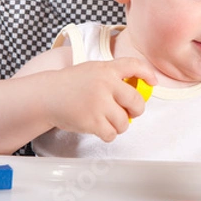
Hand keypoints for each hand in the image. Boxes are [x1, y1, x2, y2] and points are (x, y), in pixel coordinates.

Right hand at [41, 58, 156, 141]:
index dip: (148, 74)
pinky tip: (101, 128)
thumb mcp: (93, 70)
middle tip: (130, 112)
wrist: (46, 96)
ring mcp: (99, 104)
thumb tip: (140, 87)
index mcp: (106, 69)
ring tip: (109, 121)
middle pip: (136, 101)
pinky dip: (108, 134)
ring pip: (125, 121)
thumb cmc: (71, 84)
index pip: (134, 66)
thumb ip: (113, 75)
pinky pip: (111, 134)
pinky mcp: (92, 121)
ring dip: (120, 125)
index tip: (153, 82)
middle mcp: (105, 84)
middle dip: (137, 110)